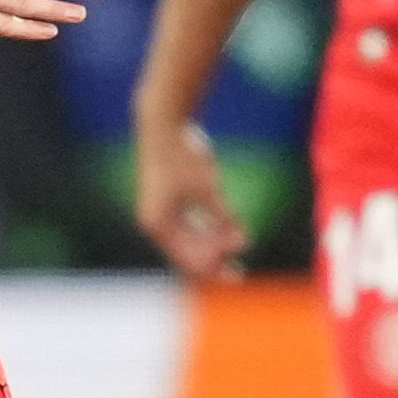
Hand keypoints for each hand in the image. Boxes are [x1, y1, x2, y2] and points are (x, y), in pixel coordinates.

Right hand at [134, 117, 248, 282]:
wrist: (162, 124)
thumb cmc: (182, 156)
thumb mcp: (207, 189)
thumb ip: (222, 219)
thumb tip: (242, 245)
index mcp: (159, 225)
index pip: (187, 260)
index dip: (214, 267)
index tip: (237, 268)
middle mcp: (154, 224)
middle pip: (186, 255)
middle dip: (213, 261)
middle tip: (238, 273)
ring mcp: (159, 213)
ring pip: (187, 242)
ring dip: (210, 247)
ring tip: (234, 252)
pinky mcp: (165, 203)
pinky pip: (185, 227)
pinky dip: (203, 232)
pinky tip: (221, 234)